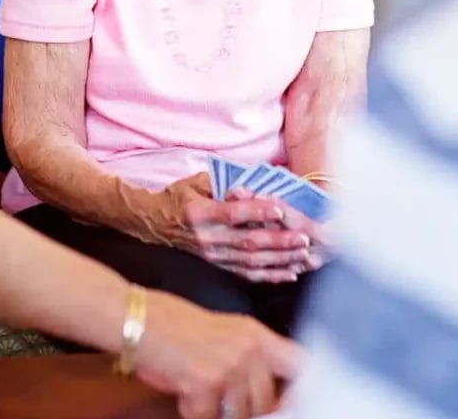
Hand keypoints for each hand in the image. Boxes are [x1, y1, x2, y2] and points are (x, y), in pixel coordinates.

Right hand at [137, 289, 301, 418]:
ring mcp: (228, 366)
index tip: (295, 404)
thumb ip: (249, 358)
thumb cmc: (173, 322)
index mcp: (255, 333)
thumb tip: (269, 394)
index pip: (300, 364)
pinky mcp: (206, 384)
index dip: (302, 390)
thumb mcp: (222, 331)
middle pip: (267, 402)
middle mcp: (248, 348)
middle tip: (221, 399)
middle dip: (247, 410)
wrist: (138, 318)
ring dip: (217, 412)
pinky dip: (193, 412)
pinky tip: (182, 391)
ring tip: (198, 390)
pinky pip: (208, 418)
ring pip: (239, 415)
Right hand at [142, 173, 313, 282]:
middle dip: (278, 241)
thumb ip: (222, 185)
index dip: (257, 212)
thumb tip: (248, 189)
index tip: (280, 209)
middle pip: (247, 242)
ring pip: (251, 261)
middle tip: (303, 238)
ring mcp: (212, 256)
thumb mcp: (195, 182)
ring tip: (302, 255)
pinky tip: (289, 273)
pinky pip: (246, 274)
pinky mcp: (217, 266)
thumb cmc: (178, 197)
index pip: (232, 214)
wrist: (154, 222)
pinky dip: (270, 275)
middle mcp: (206, 238)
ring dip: (279, 260)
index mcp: (199, 213)